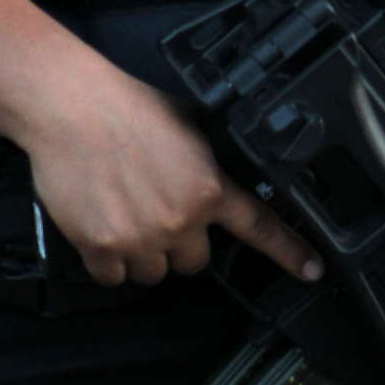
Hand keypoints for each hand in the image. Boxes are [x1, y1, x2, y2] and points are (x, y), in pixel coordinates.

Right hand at [22, 58, 325, 290]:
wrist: (71, 107)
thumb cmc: (124, 107)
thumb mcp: (189, 126)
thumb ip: (209, 162)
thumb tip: (222, 177)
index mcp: (208, 187)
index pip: (259, 227)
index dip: (291, 253)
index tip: (313, 271)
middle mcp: (180, 219)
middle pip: (193, 261)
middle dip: (177, 242)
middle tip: (155, 211)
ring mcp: (141, 238)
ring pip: (153, 273)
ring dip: (142, 254)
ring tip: (123, 213)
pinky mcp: (101, 248)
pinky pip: (113, 277)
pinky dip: (107, 261)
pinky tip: (100, 225)